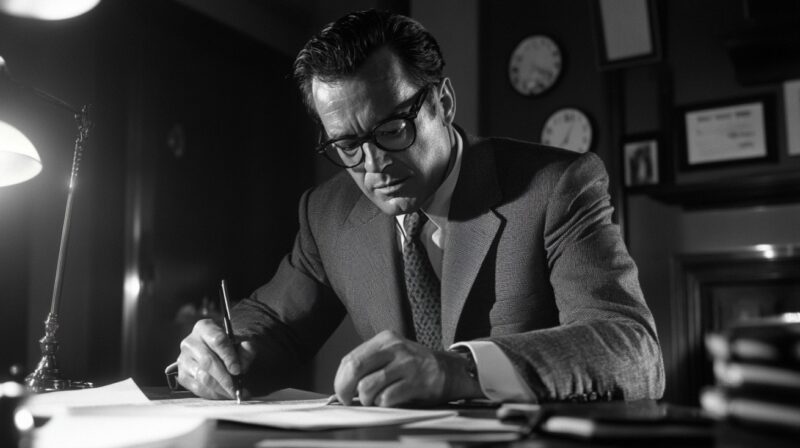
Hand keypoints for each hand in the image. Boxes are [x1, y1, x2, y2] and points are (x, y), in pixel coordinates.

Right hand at [177, 318, 255, 398]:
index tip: (238, 370)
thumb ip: (247, 349)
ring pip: (202, 376)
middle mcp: (190, 342)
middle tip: (236, 388)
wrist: (216, 353)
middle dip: (224, 377)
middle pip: (208, 361)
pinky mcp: (182, 375)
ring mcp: (183, 359)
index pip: (217, 341)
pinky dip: (213, 394)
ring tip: (233, 392)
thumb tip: (243, 362)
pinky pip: (197, 388)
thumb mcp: (241, 343)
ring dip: (220, 388)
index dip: (228, 357)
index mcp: (204, 327)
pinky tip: (223, 394)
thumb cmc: (229, 347)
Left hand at [332, 330, 482, 406]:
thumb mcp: (391, 354)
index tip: (341, 393)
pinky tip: (391, 399)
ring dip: (367, 399)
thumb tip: (342, 384)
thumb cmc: (413, 365)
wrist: (449, 370)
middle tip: (348, 399)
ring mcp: (406, 364)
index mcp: (384, 339)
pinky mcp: (416, 382)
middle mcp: (394, 348)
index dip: (340, 380)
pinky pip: (386, 398)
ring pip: (368, 386)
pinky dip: (383, 403)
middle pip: (355, 368)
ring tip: (375, 399)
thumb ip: (369, 363)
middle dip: (345, 389)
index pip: (350, 359)